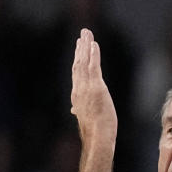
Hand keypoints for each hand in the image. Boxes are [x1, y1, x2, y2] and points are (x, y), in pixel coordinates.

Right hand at [71, 28, 117, 152]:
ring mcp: (87, 87)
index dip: (77, 59)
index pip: (76, 74)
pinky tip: (94, 44)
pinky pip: (94, 66)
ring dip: (86, 46)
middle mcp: (79, 89)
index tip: (78, 49)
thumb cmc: (94, 133)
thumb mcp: (86, 119)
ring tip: (87, 33)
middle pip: (78, 64)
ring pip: (84, 62)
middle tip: (82, 35)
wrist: (98, 138)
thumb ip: (79, 111)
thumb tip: (74, 110)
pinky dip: (94, 54)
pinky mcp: (97, 87)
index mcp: (77, 96)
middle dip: (80, 48)